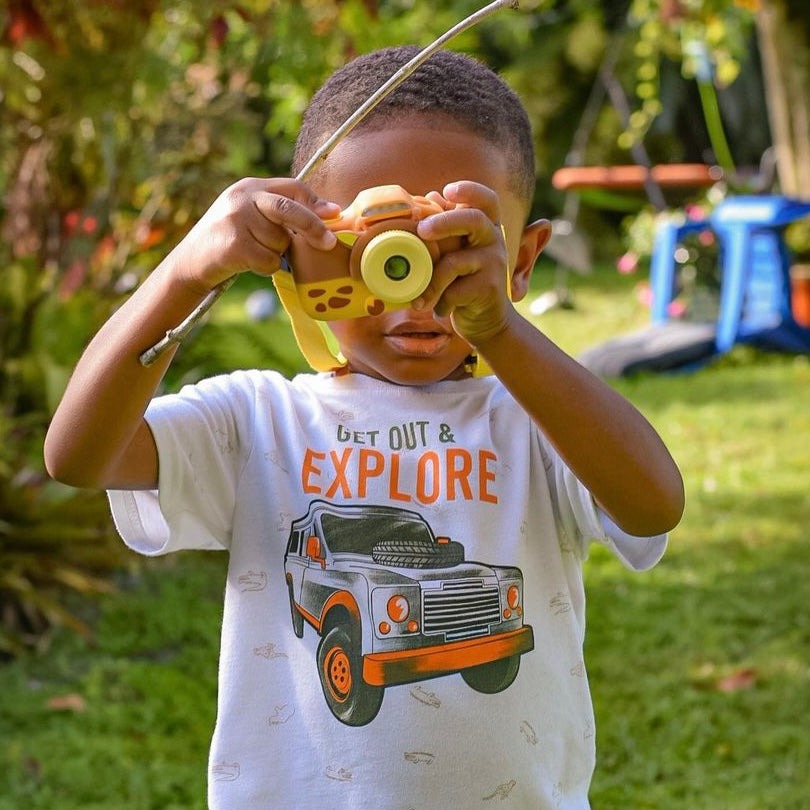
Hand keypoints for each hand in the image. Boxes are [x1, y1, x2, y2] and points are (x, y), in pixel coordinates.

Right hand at [168, 177, 339, 294]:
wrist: (191, 261)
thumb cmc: (232, 240)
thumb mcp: (252, 216)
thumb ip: (282, 212)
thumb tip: (330, 213)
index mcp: (251, 186)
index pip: (291, 187)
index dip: (315, 201)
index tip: (335, 214)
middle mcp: (242, 198)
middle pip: (289, 209)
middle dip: (312, 226)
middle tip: (329, 243)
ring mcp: (236, 220)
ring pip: (280, 242)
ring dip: (277, 254)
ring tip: (255, 252)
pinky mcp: (233, 244)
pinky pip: (269, 260)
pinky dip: (267, 267)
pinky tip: (249, 263)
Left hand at [414, 181, 511, 345]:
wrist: (487, 321)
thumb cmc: (464, 282)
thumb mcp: (457, 253)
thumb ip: (447, 229)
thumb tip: (429, 196)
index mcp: (486, 227)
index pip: (486, 200)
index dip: (469, 190)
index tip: (447, 190)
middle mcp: (494, 240)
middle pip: (474, 220)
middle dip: (444, 222)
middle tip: (421, 230)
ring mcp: (494, 264)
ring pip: (455, 262)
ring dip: (431, 281)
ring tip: (420, 298)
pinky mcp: (490, 288)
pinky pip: (454, 291)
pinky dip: (441, 302)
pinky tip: (440, 310)